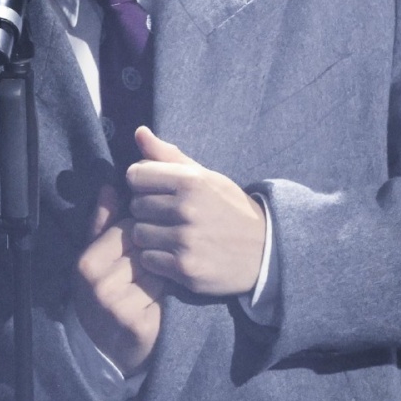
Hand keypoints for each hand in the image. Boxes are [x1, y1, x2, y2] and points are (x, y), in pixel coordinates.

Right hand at [74, 181, 163, 377]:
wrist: (107, 348)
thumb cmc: (104, 292)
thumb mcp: (96, 255)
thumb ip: (104, 221)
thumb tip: (109, 186)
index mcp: (86, 261)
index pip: (127, 228)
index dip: (138, 234)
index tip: (137, 246)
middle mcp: (97, 284)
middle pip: (143, 247)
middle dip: (149, 254)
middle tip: (143, 268)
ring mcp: (117, 305)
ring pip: (155, 268)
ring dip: (158, 272)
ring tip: (148, 283)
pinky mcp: (137, 323)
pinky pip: (163, 292)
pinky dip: (164, 293)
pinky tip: (155, 300)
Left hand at [125, 126, 265, 296]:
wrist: (265, 251)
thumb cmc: (229, 208)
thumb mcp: (205, 177)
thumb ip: (168, 155)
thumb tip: (139, 131)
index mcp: (191, 180)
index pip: (135, 175)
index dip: (142, 183)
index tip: (156, 191)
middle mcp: (187, 208)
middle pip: (135, 205)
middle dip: (146, 210)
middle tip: (168, 216)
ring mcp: (186, 240)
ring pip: (138, 234)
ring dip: (149, 236)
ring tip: (170, 235)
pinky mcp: (185, 268)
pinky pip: (147, 260)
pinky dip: (156, 259)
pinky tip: (175, 254)